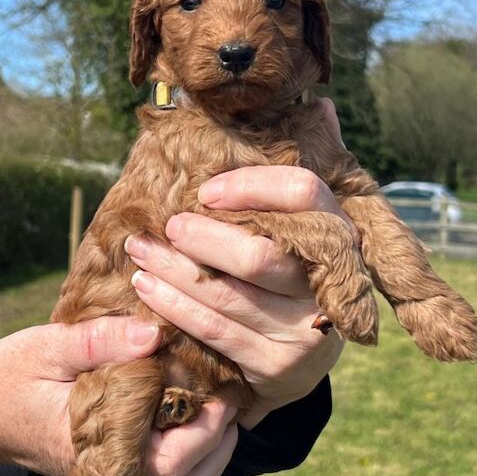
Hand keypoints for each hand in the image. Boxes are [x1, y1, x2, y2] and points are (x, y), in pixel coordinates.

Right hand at [0, 318, 237, 475]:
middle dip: (220, 440)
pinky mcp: (116, 461)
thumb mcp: (47, 348)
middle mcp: (111, 469)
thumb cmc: (7, 377)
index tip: (219, 388)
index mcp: (96, 447)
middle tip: (227, 393)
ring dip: (211, 446)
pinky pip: (169, 467)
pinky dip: (193, 442)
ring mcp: (114, 469)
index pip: (170, 462)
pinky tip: (192, 399)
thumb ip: (99, 341)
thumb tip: (154, 333)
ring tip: (216, 397)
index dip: (207, 429)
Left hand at [126, 99, 352, 428]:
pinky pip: (215, 332)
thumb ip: (299, 174)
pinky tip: (148, 288)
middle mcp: (328, 283)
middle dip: (202, 238)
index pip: (303, 194)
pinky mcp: (279, 369)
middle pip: (261, 254)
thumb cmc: (290, 274)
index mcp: (337, 235)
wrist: (303, 356)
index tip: (208, 189)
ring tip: (139, 250)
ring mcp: (306, 331)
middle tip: (167, 225)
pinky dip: (176, 308)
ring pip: (227, 295)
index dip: (252, 185)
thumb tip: (318, 106)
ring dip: (173, 272)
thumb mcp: (303, 229)